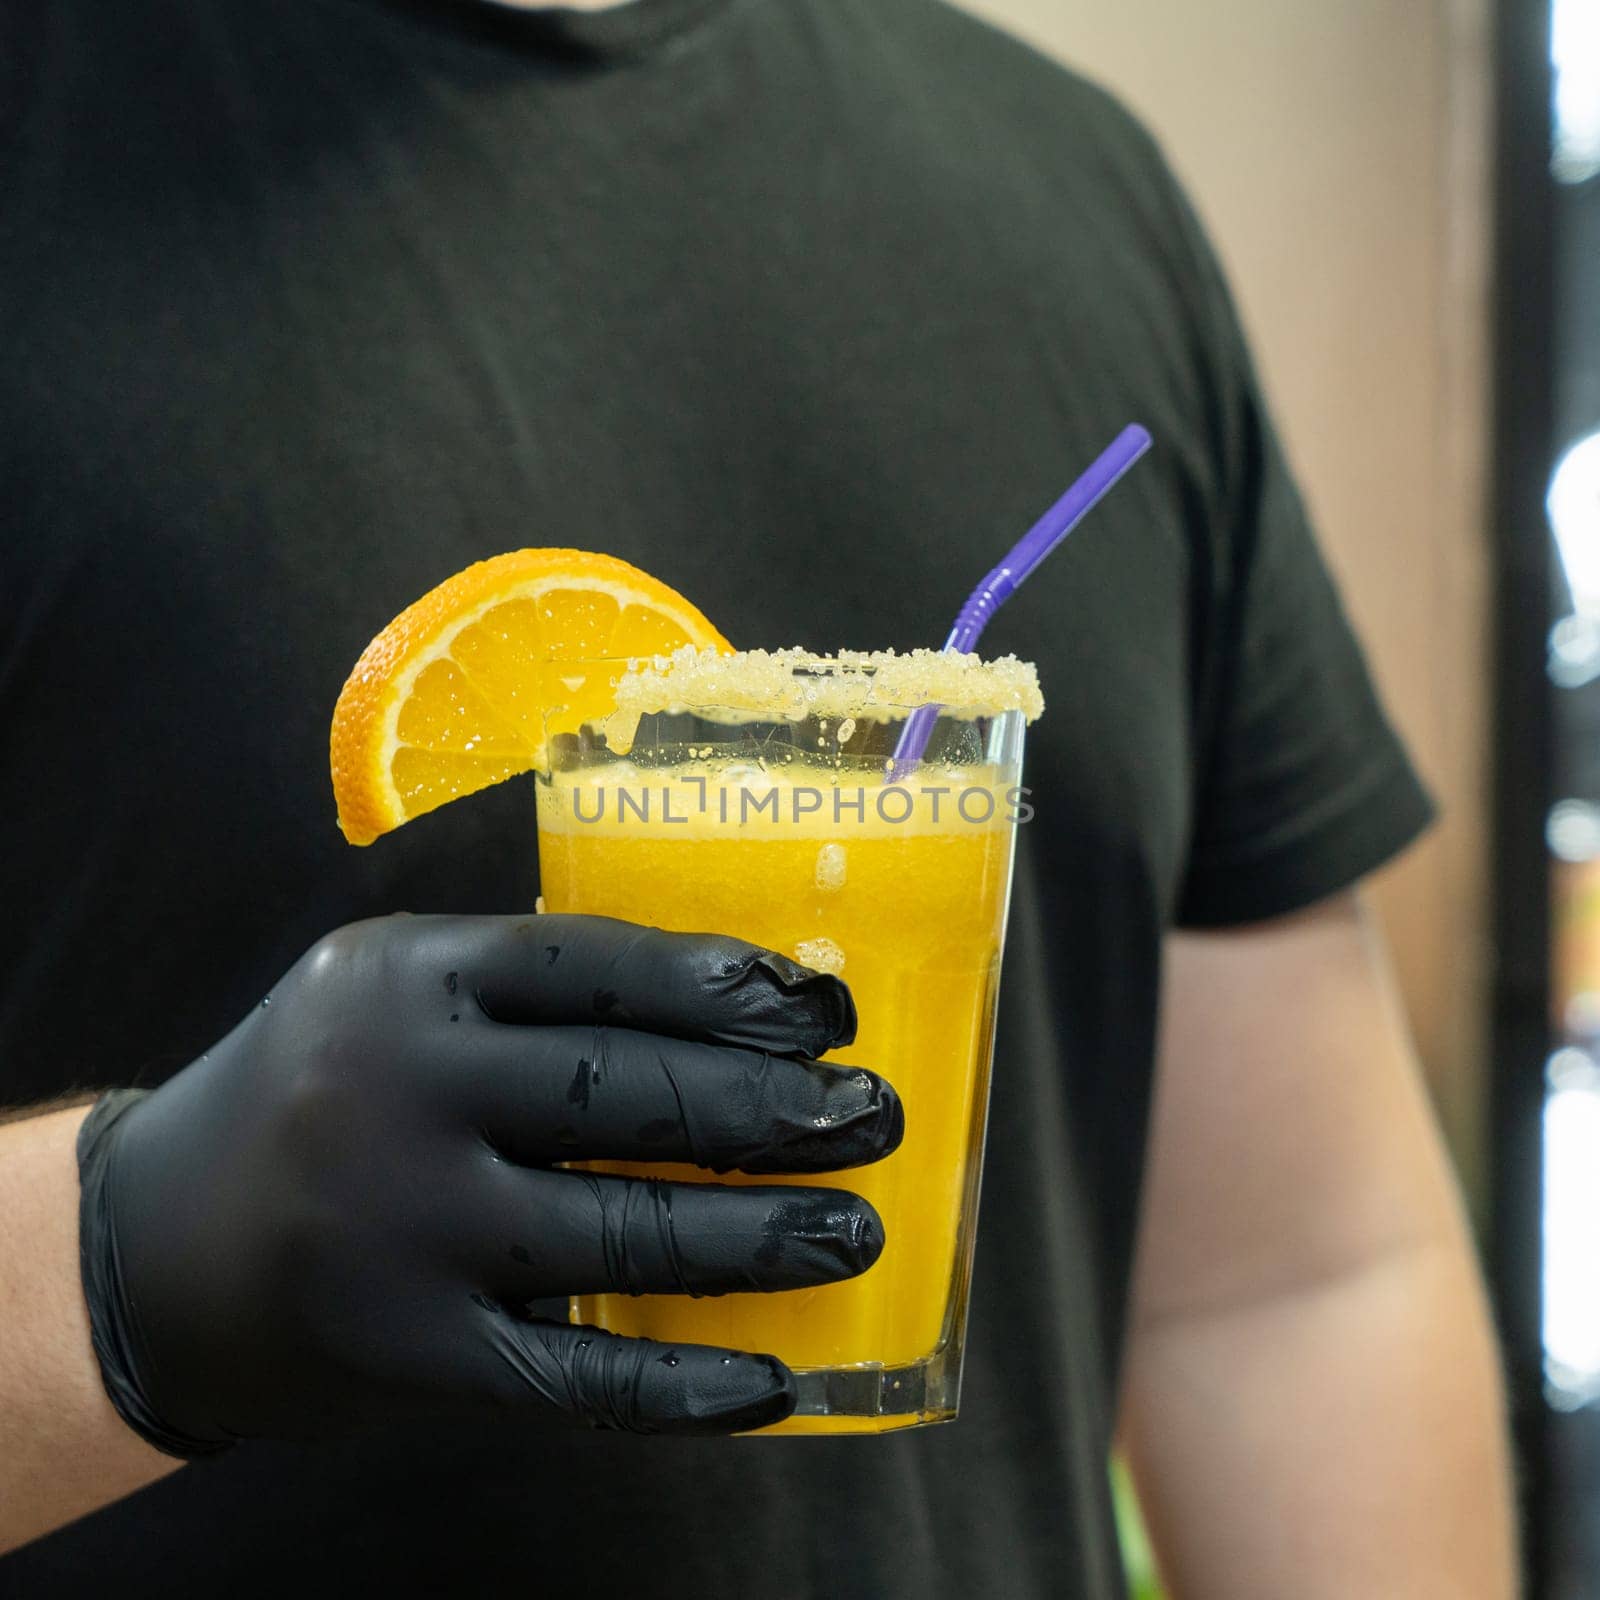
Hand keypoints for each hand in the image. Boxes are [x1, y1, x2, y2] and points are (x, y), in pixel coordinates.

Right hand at [77, 914, 900, 1451]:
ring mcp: (399, 1232)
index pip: (595, 961)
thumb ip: (524, 989)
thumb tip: (729, 1003)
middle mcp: (398, 1094)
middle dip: (771, 1109)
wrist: (147, 1247)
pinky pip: (569, 1377)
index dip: (724, 985)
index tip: (823, 1011)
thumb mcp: (389, 995)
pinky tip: (771, 1380)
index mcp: (405, 980)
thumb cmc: (313, 1095)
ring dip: (760, 1236)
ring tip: (856, 1230)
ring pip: (619, 1233)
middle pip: (621, 1092)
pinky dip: (682, 1384)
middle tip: (875, 1118)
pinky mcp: (404, 1354)